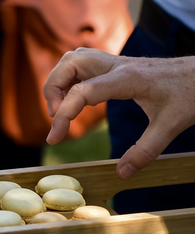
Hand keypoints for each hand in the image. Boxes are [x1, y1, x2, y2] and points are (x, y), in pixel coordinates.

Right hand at [44, 48, 194, 178]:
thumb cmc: (191, 94)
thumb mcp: (171, 126)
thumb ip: (145, 151)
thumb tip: (122, 173)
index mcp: (127, 79)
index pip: (80, 91)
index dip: (62, 115)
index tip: (54, 138)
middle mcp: (116, 66)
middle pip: (68, 64)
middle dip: (52, 90)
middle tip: (57, 116)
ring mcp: (115, 62)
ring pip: (72, 59)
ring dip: (58, 81)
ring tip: (63, 107)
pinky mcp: (115, 65)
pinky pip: (81, 62)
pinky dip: (69, 78)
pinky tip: (77, 98)